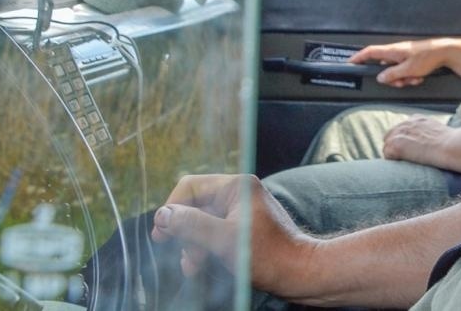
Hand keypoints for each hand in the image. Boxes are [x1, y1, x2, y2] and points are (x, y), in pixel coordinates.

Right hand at [150, 173, 313, 297]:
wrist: (300, 273)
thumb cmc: (268, 255)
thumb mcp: (224, 240)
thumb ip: (192, 225)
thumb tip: (163, 215)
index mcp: (236, 187)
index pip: (190, 187)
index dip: (172, 209)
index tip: (161, 235)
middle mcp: (238, 194)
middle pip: (195, 206)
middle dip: (184, 232)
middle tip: (180, 254)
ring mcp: (241, 212)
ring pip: (202, 223)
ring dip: (192, 244)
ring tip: (193, 266)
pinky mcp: (242, 229)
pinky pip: (214, 234)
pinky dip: (204, 248)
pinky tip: (200, 265)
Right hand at [349, 38, 451, 86]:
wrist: (445, 52)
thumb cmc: (427, 57)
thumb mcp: (407, 70)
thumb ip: (392, 74)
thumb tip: (380, 77)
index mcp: (392, 51)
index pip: (370, 52)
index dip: (358, 57)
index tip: (350, 63)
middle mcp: (396, 52)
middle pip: (384, 68)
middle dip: (392, 79)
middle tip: (402, 82)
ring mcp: (404, 55)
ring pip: (396, 72)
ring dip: (404, 79)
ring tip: (415, 78)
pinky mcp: (411, 59)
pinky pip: (405, 71)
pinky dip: (410, 76)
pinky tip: (419, 77)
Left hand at [383, 115, 453, 167]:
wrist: (452, 146)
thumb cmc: (451, 144)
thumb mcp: (438, 132)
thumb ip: (428, 134)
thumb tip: (429, 145)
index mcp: (416, 120)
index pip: (400, 130)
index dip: (402, 142)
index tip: (407, 152)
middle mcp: (406, 123)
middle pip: (389, 137)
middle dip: (394, 148)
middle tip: (402, 161)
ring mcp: (400, 133)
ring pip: (386, 147)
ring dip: (393, 156)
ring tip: (403, 165)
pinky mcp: (396, 145)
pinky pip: (387, 156)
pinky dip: (393, 162)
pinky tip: (403, 166)